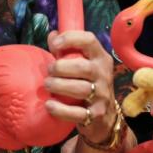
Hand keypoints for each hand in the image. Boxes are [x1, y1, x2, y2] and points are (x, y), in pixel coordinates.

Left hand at [43, 30, 116, 144]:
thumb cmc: (88, 84)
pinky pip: (78, 113)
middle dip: (61, 67)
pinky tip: (49, 105)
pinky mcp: (96, 114)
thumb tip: (52, 35)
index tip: (54, 44)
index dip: (70, 38)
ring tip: (48, 85)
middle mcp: (104, 74)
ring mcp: (102, 95)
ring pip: (81, 89)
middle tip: (49, 70)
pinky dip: (61, 110)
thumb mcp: (82, 64)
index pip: (89, 40)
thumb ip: (67, 50)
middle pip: (83, 67)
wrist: (104, 117)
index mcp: (100, 58)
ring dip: (59, 86)